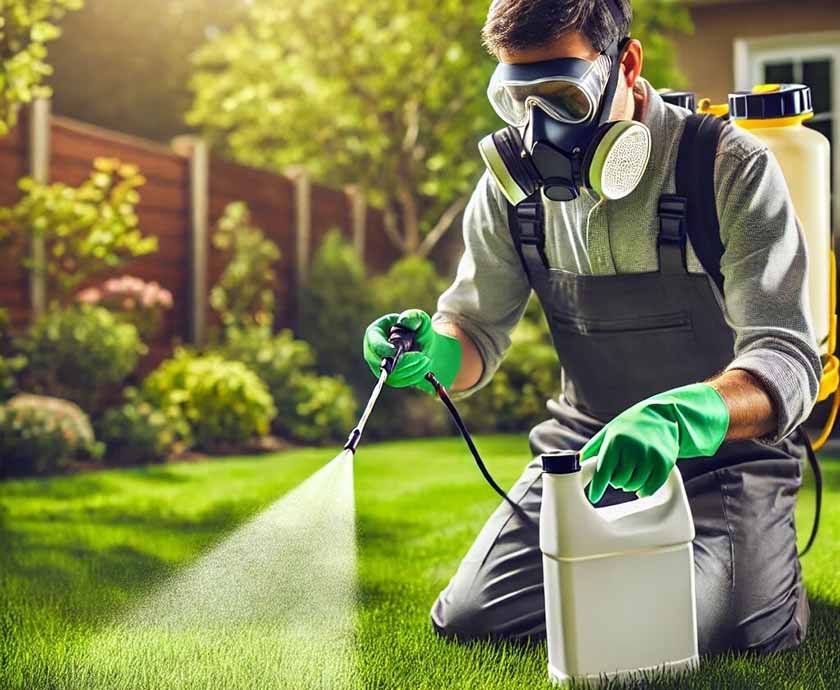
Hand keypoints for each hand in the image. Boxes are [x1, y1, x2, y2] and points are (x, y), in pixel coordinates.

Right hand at [363, 309, 461, 393]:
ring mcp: (379, 367)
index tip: (396, 351)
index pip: (374, 343)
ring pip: (392, 374)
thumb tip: (403, 321)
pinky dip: (414, 374)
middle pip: (381, 362)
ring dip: (412, 368)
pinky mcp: (389, 378)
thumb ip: (413, 317)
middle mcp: (372, 352)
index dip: (383, 349)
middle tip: (422, 356)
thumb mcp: (419, 319)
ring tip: (426, 358)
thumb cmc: (418, 329)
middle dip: (404, 361)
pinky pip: (399, 381)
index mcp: (375, 333)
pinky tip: (424, 365)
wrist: (423, 345)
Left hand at [581, 383, 729, 502]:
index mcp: (615, 441)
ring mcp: (650, 456)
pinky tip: (641, 489)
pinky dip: (644, 491)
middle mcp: (633, 449)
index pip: (603, 471)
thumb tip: (575, 462)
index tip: (594, 497)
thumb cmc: (630, 425)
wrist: (661, 415)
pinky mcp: (664, 463)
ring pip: (634, 486)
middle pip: (618, 481)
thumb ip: (592, 448)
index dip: (598, 487)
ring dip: (629, 485)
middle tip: (619, 472)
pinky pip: (651, 487)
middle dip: (615, 480)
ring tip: (630, 475)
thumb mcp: (609, 431)